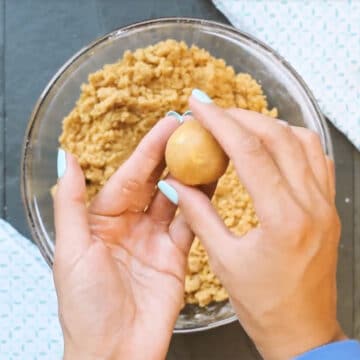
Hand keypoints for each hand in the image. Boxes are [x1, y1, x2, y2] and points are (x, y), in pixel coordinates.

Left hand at [53, 117, 191, 359]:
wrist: (115, 353)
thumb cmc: (86, 307)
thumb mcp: (71, 249)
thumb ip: (71, 202)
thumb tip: (68, 158)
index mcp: (104, 219)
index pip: (130, 175)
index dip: (149, 149)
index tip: (168, 124)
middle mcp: (132, 224)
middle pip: (156, 182)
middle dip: (173, 155)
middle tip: (193, 129)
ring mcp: (156, 239)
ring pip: (177, 199)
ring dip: (191, 175)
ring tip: (209, 150)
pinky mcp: (177, 255)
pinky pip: (191, 224)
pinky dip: (201, 205)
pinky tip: (212, 184)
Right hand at [164, 94, 344, 359]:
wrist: (303, 330)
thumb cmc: (264, 304)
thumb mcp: (222, 260)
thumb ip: (199, 214)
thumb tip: (177, 184)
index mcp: (283, 219)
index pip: (249, 152)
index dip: (220, 122)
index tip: (199, 105)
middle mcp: (311, 205)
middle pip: (278, 137)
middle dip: (241, 117)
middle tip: (214, 113)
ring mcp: (325, 204)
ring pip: (303, 141)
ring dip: (268, 125)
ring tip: (239, 125)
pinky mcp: (328, 208)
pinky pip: (317, 159)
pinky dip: (292, 142)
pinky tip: (272, 145)